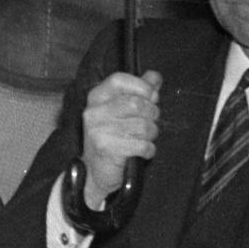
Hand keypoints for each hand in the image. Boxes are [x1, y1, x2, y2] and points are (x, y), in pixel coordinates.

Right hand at [80, 69, 162, 205]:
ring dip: (150, 135)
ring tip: (142, 139)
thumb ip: (139, 91)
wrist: (95, 171)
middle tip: (147, 123)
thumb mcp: (122, 111)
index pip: (119, 80)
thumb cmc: (112, 137)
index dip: (141, 86)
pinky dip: (148, 150)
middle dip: (151, 115)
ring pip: (144, 126)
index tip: (151, 96)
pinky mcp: (107, 148)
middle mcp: (94, 111)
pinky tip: (140, 151)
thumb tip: (154, 76)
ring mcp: (99, 130)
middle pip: (137, 104)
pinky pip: (143, 145)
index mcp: (96, 97)